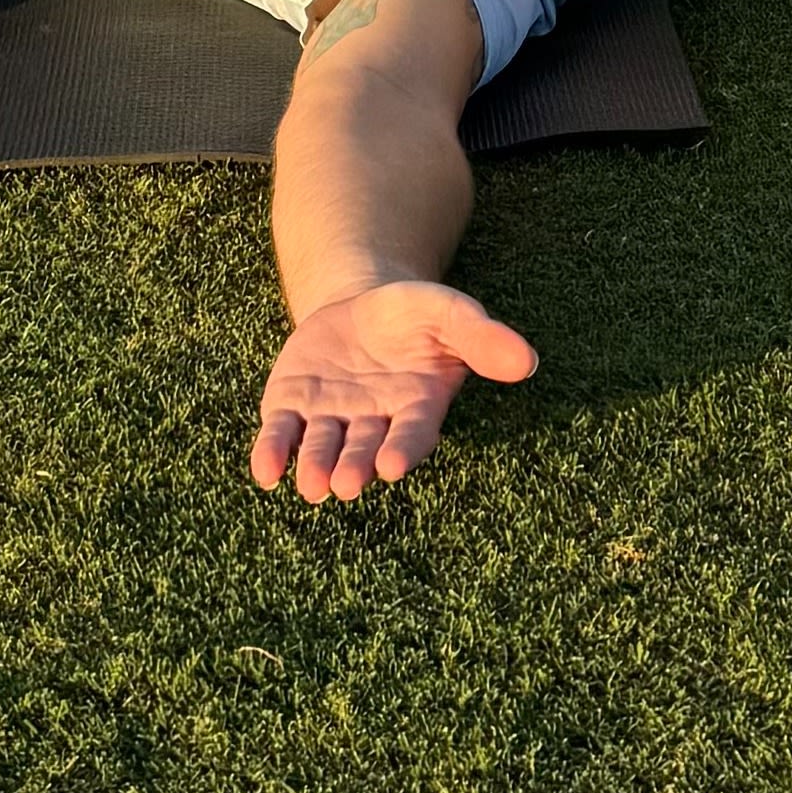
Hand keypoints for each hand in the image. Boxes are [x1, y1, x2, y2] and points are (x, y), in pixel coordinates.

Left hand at [250, 280, 538, 504]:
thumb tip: (527, 360)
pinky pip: (281, 433)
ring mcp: (331, 418)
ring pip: (322, 448)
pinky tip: (264, 471)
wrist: (360, 306)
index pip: (411, 434)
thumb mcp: (447, 312)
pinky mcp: (292, 407)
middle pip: (363, 449)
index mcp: (416, 407)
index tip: (392, 465)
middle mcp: (373, 422)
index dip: (402, 449)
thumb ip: (480, 336)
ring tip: (313, 486)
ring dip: (315, 467)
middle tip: (346, 485)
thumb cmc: (414, 316)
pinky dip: (272, 451)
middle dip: (355, 467)